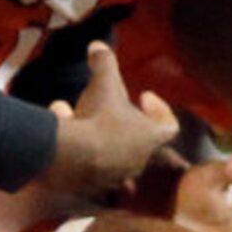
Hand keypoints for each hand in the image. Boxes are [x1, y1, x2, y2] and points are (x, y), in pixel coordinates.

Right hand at [45, 42, 177, 198]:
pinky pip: (89, 164)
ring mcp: (117, 177)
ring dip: (97, 134)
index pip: (169, 126)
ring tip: (74, 112)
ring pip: (111, 153)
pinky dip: (79, 148)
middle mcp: (138, 160)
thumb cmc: (98, 119)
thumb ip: (104, 63)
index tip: (144, 95)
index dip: (160, 109)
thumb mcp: (103, 85)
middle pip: (140, 142)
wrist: (71, 158)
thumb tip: (98, 45)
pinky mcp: (93, 186)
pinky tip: (61, 132)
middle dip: (124, 123)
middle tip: (112, 108)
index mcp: (151, 137)